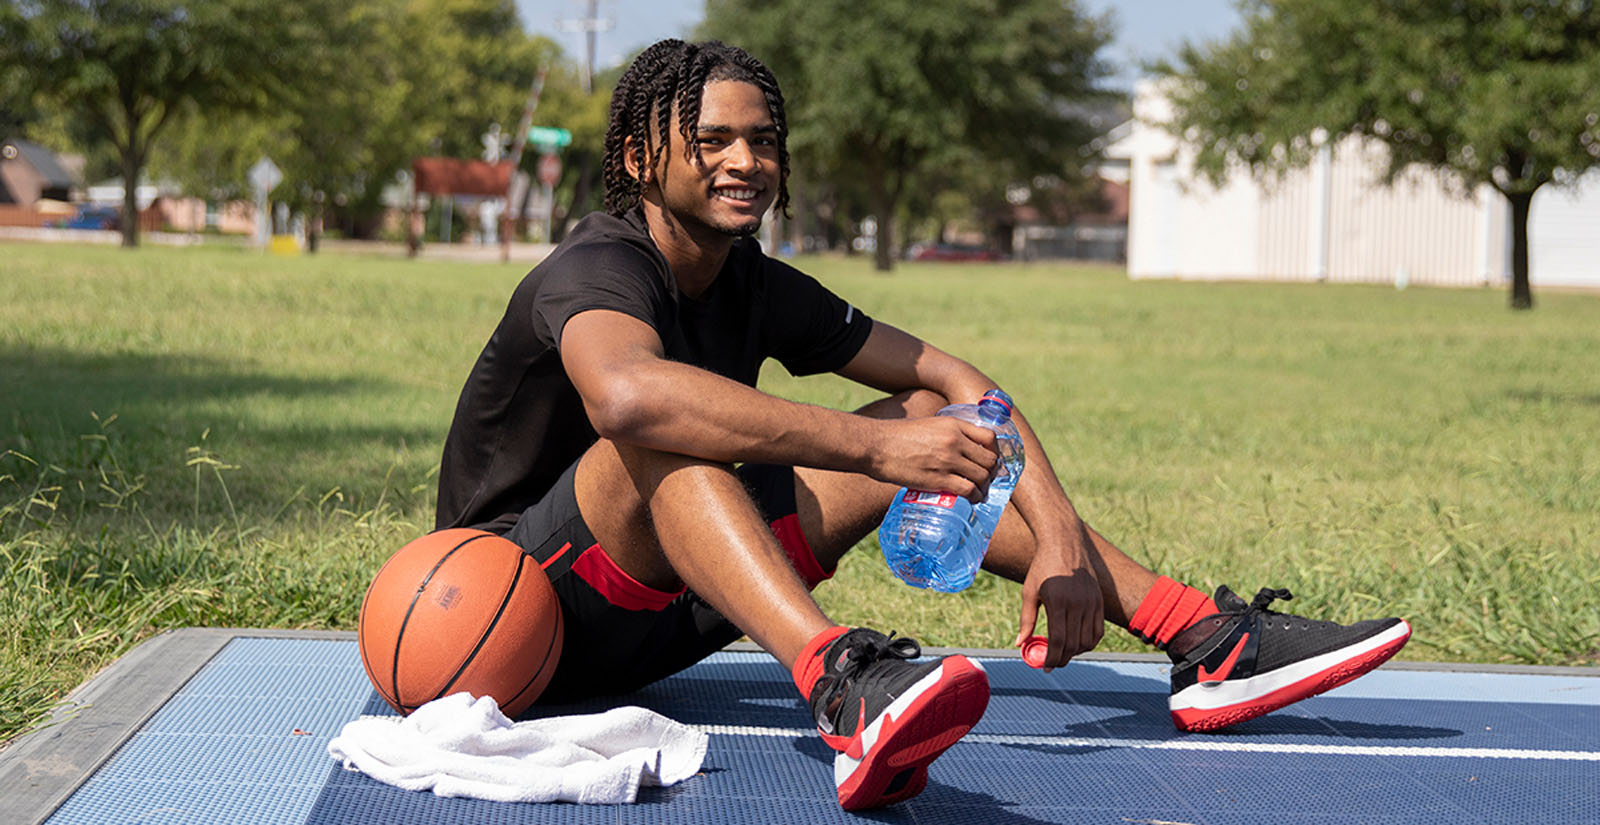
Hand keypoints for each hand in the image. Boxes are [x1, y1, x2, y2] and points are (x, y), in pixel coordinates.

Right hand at [867, 416, 997, 501]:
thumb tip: (957, 448)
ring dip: (984, 487)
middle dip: (990, 473)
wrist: (876, 445)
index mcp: (953, 425)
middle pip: (989, 460)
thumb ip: (946, 433)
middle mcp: (955, 441)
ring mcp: (947, 460)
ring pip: (982, 477)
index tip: (989, 460)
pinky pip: (968, 490)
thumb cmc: (897, 436)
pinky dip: (974, 497)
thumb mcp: (928, 424)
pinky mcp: (938, 479)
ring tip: (978, 493)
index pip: (989, 438)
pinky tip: (971, 500)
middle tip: (984, 480)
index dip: (994, 452)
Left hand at [1014, 530, 1103, 669]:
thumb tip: (1020, 644)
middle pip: (1073, 644)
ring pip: (1088, 640)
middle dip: (1062, 658)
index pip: (1058, 640)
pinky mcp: (1099, 600)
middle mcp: (1078, 603)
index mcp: (1058, 601)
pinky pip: (1098, 630)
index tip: (1045, 668)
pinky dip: (1090, 642)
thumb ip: (1026, 620)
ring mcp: (1092, 602)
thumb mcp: (1029, 592)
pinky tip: (1078, 644)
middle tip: (1052, 663)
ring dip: (1076, 652)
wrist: (1064, 543)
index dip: (1052, 658)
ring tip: (1063, 653)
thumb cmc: (1042, 567)